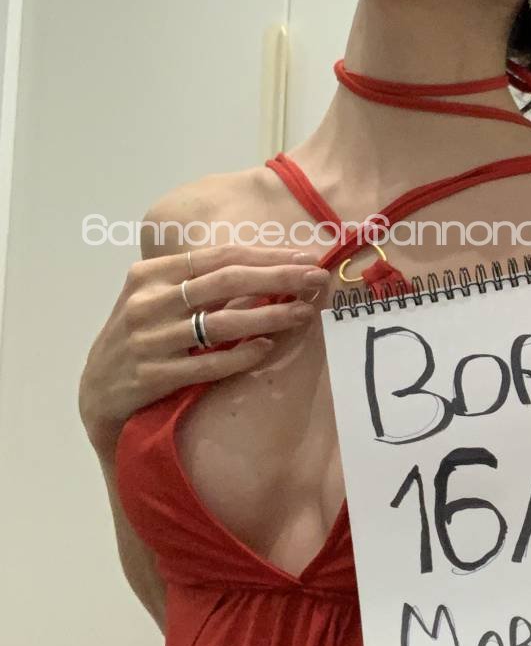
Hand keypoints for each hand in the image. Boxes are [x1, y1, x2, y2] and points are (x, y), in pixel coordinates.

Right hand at [79, 245, 331, 454]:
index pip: (217, 256)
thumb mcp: (155, 297)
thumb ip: (197, 281)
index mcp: (150, 274)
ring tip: (304, 312)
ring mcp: (150, 340)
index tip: (304, 256)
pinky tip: (267, 347)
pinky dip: (240, 355)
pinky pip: (207, 364)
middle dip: (277, 277)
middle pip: (225, 283)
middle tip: (316, 278)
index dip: (264, 255)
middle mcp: (148, 303)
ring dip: (269, 315)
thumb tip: (266, 265)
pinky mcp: (154, 376)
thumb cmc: (140, 335)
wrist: (98, 390)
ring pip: (221, 323)